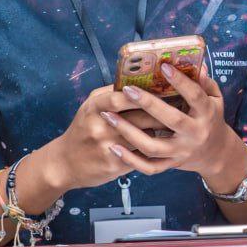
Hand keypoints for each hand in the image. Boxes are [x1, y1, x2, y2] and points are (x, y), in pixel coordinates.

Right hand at [42, 86, 169, 190]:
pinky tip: (166, 143)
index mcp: (94, 108)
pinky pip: (140, 156)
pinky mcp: (113, 166)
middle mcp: (100, 127)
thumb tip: (140, 79)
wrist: (65, 163)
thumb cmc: (83, 128)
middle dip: (162, 113)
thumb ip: (112, 93)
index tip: (164, 89)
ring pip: (143, 137)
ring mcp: (107, 148)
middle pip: (139, 118)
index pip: (121, 98)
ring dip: (161, 131)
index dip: (144, 94)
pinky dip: (154, 148)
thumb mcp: (90, 106)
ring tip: (179, 123)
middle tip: (182, 106)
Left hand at [105, 65, 246, 189]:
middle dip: (148, 104)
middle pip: (171, 119)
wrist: (216, 154)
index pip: (195, 96)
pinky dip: (130, 160)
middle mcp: (195, 134)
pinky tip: (113, 147)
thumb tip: (198, 65)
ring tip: (109, 116)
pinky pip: (149, 167)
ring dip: (129, 132)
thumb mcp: (215, 99)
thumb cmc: (211, 118)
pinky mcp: (171, 164)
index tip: (163, 66)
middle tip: (127, 90)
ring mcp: (181, 152)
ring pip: (153, 147)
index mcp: (207, 114)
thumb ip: (205, 83)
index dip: (180, 82)